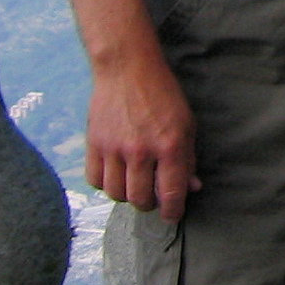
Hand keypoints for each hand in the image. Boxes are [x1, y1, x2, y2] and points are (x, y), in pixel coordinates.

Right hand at [86, 48, 199, 221]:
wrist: (127, 69)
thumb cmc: (163, 95)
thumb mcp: (186, 124)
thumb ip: (188, 158)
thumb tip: (191, 187)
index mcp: (170, 145)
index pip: (170, 192)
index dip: (172, 211)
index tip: (172, 215)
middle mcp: (141, 151)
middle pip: (140, 199)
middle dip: (150, 204)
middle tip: (154, 196)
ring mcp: (114, 149)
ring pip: (116, 194)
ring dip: (127, 195)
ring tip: (135, 184)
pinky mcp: (93, 144)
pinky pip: (95, 180)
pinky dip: (106, 184)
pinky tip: (116, 175)